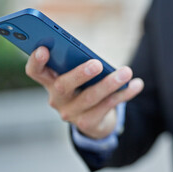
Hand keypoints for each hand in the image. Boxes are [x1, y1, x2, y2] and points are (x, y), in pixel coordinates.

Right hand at [25, 46, 143, 138]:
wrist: (96, 119)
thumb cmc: (86, 87)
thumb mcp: (81, 76)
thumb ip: (81, 64)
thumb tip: (96, 59)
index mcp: (50, 81)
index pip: (35, 72)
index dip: (36, 61)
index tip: (44, 48)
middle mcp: (57, 98)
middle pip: (64, 85)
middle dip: (80, 74)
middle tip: (97, 64)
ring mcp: (71, 113)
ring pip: (90, 97)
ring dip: (110, 83)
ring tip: (126, 72)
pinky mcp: (87, 123)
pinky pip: (108, 106)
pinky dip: (124, 94)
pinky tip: (137, 85)